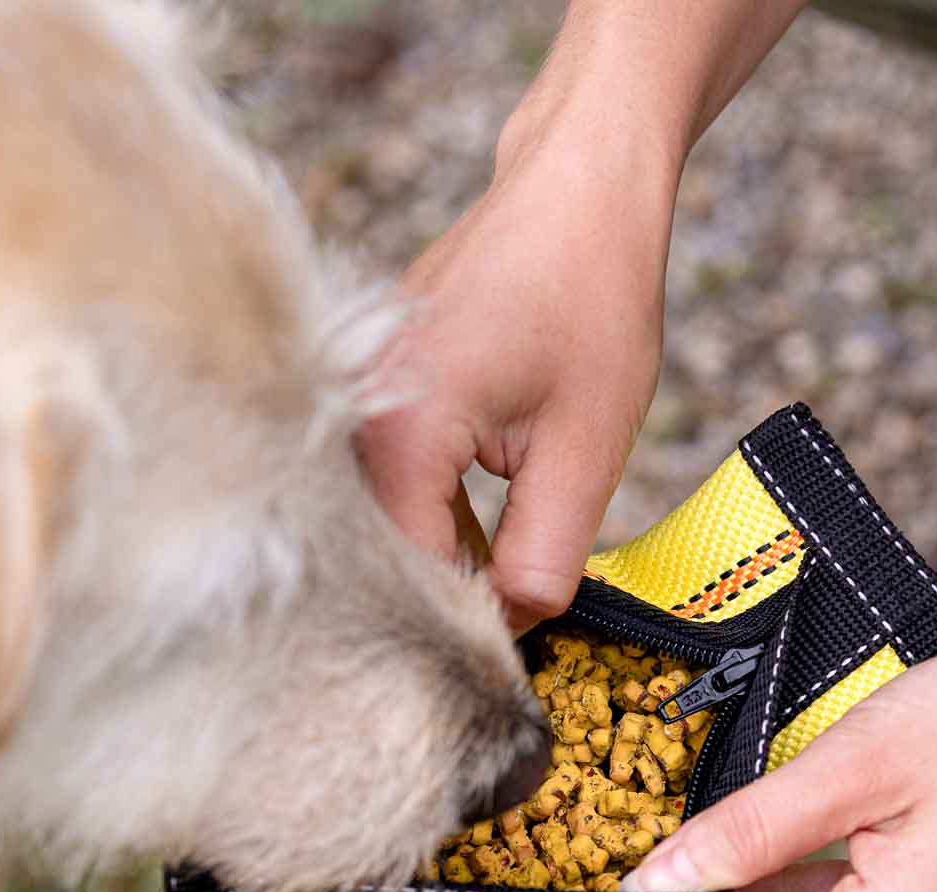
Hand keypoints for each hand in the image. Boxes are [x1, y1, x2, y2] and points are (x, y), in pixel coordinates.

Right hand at [359, 112, 676, 631]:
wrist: (576, 185)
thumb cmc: (589, 292)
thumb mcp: (586, 447)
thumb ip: (545, 557)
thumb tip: (515, 634)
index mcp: (396, 436)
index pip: (412, 581)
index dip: (468, 629)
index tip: (516, 661)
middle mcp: (347, 419)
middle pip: (379, 557)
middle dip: (445, 599)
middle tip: (512, 625)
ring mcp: (348, 401)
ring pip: (377, 524)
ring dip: (435, 557)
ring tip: (500, 569)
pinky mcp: (364, 393)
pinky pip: (380, 483)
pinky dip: (427, 514)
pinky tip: (479, 523)